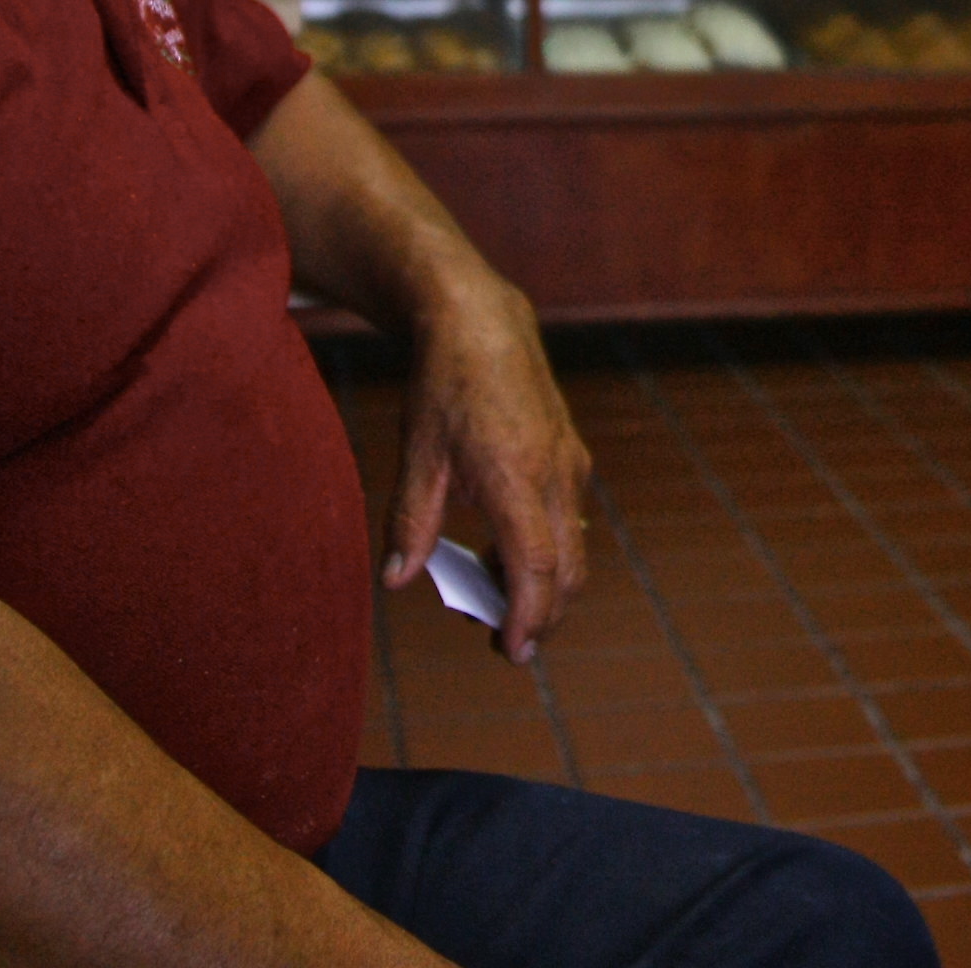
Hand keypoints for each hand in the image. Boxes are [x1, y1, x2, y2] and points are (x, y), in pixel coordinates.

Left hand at [378, 272, 591, 663]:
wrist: (482, 319)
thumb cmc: (445, 385)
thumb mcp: (418, 453)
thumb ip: (411, 522)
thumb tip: (397, 581)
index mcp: (517, 476)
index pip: (537, 567)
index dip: (529, 618)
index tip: (512, 651)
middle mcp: (557, 473)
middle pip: (569, 570)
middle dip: (542, 616)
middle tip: (502, 644)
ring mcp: (571, 463)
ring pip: (574, 547)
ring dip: (543, 585)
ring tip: (491, 597)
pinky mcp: (571, 455)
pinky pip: (569, 519)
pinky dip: (547, 550)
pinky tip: (504, 551)